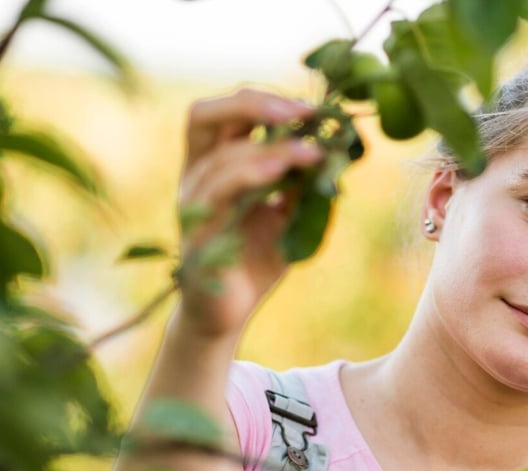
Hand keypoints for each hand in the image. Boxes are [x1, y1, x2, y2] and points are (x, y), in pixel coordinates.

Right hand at [175, 88, 323, 337]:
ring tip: (312, 151)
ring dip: (270, 147)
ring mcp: (192, 204)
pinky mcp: (197, 233)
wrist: (228, 314)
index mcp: (213, 164)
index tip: (312, 108)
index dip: (264, 99)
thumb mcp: (287, 212)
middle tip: (302, 111)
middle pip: (204, 114)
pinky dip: (253, 173)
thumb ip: (301, 180)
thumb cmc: (254, 260)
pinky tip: (284, 170)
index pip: (226, 111)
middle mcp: (195, 177)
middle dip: (255, 103)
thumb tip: (336, 146)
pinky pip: (218, 192)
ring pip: (220, 155)